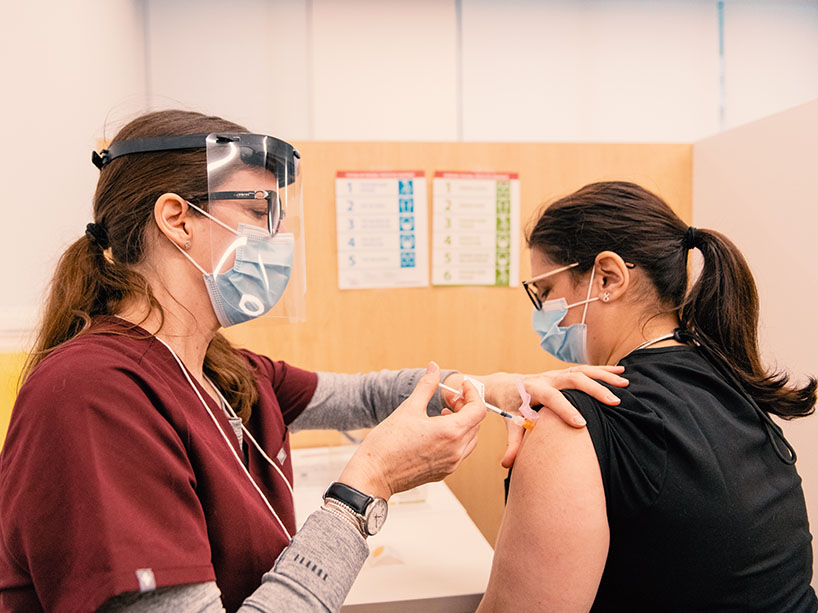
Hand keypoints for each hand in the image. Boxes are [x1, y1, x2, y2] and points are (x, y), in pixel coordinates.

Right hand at [338, 362, 485, 499]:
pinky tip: (436, 431)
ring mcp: (451, 464)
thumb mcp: (409, 408)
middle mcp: (456, 450)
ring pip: (470, 439)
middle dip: (466, 406)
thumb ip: (427, 385)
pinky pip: (459, 452)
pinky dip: (456, 438)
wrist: (373, 475)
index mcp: (450, 432)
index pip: (478, 410)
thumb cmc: (387, 444)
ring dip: (462, 423)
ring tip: (442, 414)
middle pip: (476, 423)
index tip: (463, 386)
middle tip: (448, 398)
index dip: (473, 394)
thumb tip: (434, 368)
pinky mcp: (443, 473)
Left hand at [441, 366, 628, 467]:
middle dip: (594, 390)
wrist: (503, 385)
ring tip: (624, 384)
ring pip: (582, 371)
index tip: (582, 425)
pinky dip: (603, 370)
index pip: (551, 398)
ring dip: (604, 376)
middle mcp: (546, 378)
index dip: (566, 411)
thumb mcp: (509, 424)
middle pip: (572, 379)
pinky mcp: (563, 374)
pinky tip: (621, 372)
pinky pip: (585, 370)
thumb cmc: (508, 406)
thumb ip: (512, 444)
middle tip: (614, 403)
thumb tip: (507, 465)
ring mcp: (555, 374)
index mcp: (532, 389)